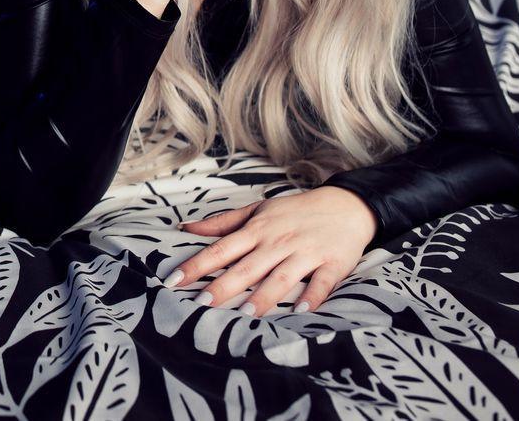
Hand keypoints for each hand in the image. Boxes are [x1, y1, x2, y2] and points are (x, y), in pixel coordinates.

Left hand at [163, 187, 376, 315]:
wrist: (345, 205)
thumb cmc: (295, 211)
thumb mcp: (258, 210)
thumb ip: (222, 222)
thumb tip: (186, 227)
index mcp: (257, 230)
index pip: (220, 249)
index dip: (196, 264)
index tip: (173, 281)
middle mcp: (277, 242)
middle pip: (246, 267)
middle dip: (223, 286)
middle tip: (201, 304)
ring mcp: (305, 253)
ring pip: (281, 276)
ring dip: (264, 296)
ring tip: (246, 314)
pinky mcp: (332, 263)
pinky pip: (321, 282)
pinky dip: (313, 295)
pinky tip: (302, 310)